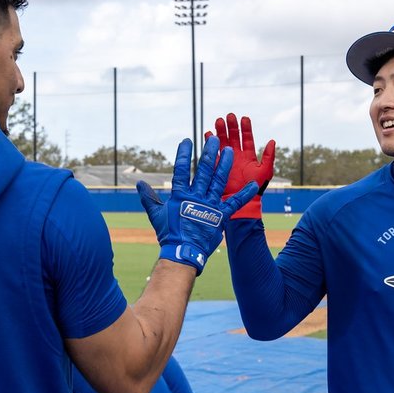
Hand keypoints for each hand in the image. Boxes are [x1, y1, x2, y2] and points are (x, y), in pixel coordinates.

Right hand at [137, 134, 256, 274]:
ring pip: (218, 181)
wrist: (182, 252)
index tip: (187, 140)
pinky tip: (254, 184)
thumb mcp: (156, 214)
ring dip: (224, 165)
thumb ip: (149, 198)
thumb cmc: (168, 234)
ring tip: (229, 151)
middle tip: (214, 139)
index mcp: (180, 196)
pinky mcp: (220, 216)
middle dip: (209, 153)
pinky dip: (245, 194)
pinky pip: (235, 203)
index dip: (183, 154)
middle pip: (203, 171)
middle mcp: (196, 197)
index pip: (181, 170)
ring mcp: (209, 206)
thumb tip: (139, 184)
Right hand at [209, 113, 275, 218]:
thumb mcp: (265, 170)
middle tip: (228, 116)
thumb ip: (269, 156)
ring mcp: (227, 161)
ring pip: (223, 143)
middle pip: (233, 137)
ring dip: (220, 132)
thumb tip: (272, 141)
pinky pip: (213, 153)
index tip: (243, 118)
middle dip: (231, 127)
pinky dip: (210, 144)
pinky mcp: (218, 167)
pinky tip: (208, 134)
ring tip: (218, 121)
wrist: (243, 202)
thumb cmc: (256, 189)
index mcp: (249, 156)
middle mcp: (237, 156)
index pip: (247, 138)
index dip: (245, 128)